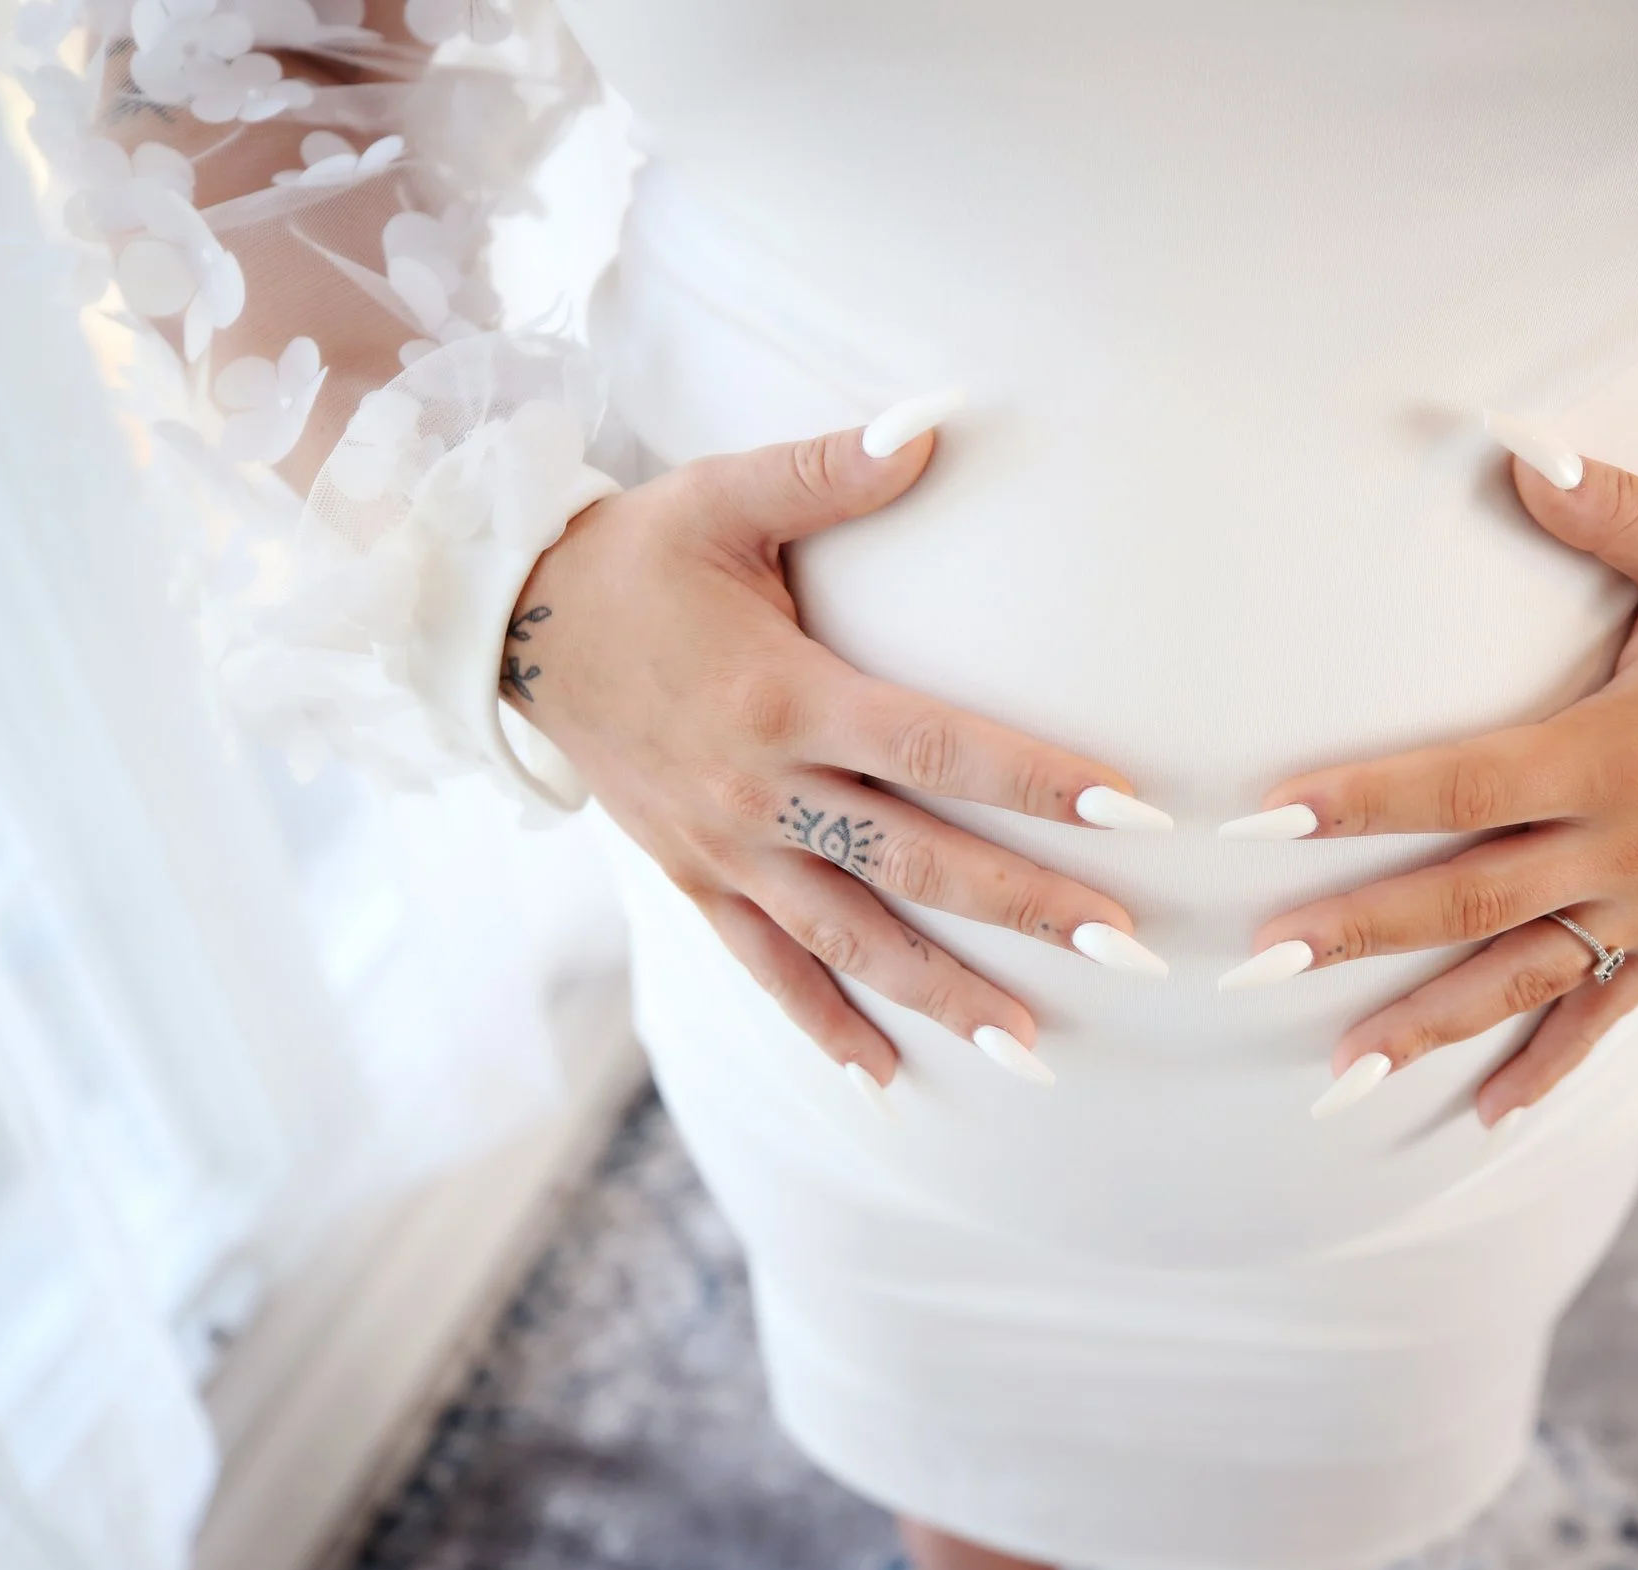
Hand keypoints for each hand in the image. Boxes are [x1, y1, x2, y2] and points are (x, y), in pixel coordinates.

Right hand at [504, 410, 1171, 1094]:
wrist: (506, 626)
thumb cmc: (638, 555)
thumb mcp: (723, 495)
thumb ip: (832, 469)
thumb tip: (937, 420)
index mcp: (783, 695)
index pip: (935, 746)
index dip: (1035, 780)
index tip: (1131, 812)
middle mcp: (758, 790)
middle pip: (916, 861)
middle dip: (1028, 909)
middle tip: (1130, 949)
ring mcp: (724, 849)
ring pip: (850, 939)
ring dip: (944, 997)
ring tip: (1035, 1050)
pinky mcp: (692, 880)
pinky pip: (765, 971)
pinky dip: (823, 1027)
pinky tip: (887, 1081)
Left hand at [1233, 437, 1637, 1126]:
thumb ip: (1603, 503)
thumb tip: (1511, 441)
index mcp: (1615, 750)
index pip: (1461, 785)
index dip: (1362, 801)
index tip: (1268, 819)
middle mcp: (1627, 843)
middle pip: (1469, 898)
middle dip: (1359, 930)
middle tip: (1259, 961)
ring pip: (1521, 977)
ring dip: (1428, 1025)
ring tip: (1338, 1072)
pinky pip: (1602, 1015)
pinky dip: (1545, 1070)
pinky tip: (1482, 1119)